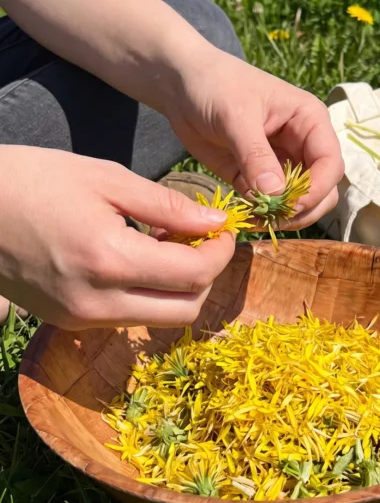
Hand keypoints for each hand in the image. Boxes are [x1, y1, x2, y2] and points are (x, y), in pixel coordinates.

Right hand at [0, 146, 234, 328]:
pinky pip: (126, 318)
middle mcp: (96, 303)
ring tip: (164, 244)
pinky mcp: (66, 323)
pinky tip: (135, 258)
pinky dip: (145, 294)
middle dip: (206, 276)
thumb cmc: (34, 179)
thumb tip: (215, 222)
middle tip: (201, 239)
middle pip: (184, 310)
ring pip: (157, 319)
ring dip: (177, 288)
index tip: (223, 229)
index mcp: (109, 260)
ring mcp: (79, 319)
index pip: (194, 275)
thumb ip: (167, 206)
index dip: (220, 252)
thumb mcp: (106, 179)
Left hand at [167, 47, 344, 227]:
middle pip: (323, 190)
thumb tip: (275, 193)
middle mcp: (303, 145)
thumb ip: (256, 155)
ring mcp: (281, 164)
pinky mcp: (257, 179)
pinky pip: (270, 206)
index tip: (289, 205)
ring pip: (300, 203)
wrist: (181, 85)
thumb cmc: (215, 86)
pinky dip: (263, 216)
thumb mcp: (236, 116)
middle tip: (272, 217)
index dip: (317, 189)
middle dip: (303, 209)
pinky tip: (245, 216)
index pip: (330, 164)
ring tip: (255, 219)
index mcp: (310, 121)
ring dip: (284, 217)